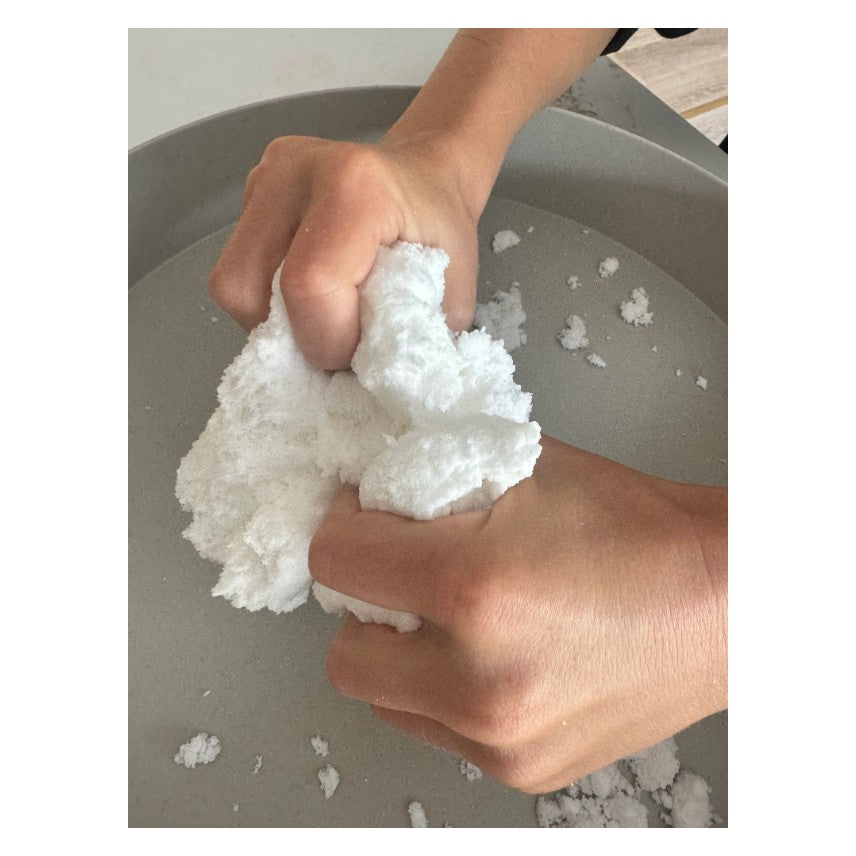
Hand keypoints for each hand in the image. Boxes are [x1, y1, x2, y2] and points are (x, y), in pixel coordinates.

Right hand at [208, 135, 479, 368]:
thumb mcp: (450, 297)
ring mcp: (265, 178)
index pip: (308, 285)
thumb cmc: (441, 232)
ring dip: (274, 323)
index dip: (327, 339)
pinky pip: (236, 271)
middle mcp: (296, 172)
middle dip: (293, 336)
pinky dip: (267, 302)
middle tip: (338, 340)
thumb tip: (371, 393)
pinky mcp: (249, 193)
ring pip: (233, 285)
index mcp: (356, 187)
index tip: (359, 351)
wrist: (425, 176)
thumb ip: (410, 343)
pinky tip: (307, 296)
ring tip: (322, 317)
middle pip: (250, 287)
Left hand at [309, 435, 726, 793]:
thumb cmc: (637, 528)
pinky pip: (437, 728)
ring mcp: (500, 737)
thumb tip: (376, 489)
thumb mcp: (520, 470)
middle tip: (399, 571)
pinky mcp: (522, 768)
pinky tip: (486, 653)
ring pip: (384, 697)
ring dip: (397, 652)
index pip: (335, 561)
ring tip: (448, 615)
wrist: (723, 600)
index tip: (362, 516)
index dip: (342, 526)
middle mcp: (477, 678)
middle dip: (361, 603)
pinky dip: (441, 690)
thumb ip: (432, 476)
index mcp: (472, 587)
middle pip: (342, 652)